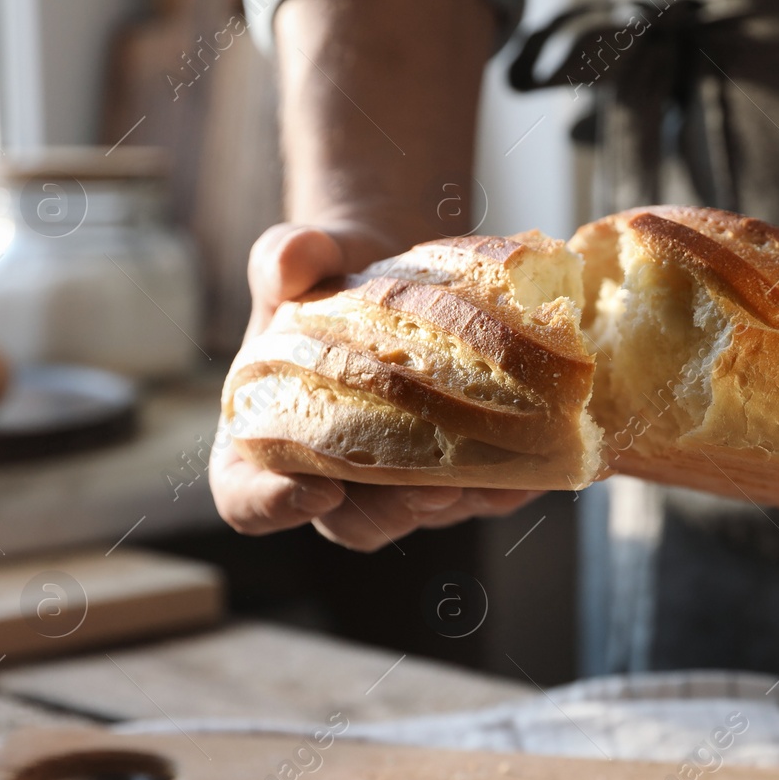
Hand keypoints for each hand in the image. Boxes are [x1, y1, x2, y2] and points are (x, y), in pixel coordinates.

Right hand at [210, 222, 541, 551]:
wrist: (397, 266)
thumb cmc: (333, 272)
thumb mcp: (304, 256)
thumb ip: (285, 259)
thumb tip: (292, 261)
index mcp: (265, 435)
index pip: (245, 495)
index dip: (270, 506)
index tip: (314, 490)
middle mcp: (330, 470)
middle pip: (349, 523)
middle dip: (389, 513)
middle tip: (425, 489)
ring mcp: (397, 477)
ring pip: (422, 515)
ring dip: (452, 502)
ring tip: (479, 474)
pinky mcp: (455, 468)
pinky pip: (483, 495)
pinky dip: (505, 487)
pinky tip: (533, 465)